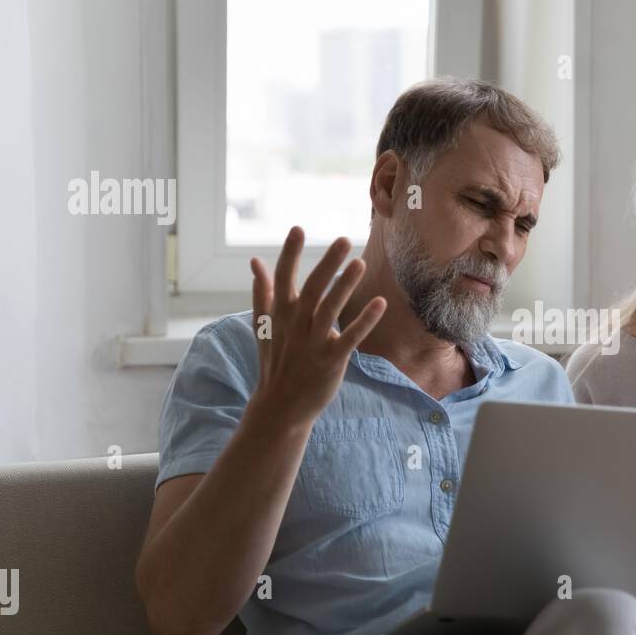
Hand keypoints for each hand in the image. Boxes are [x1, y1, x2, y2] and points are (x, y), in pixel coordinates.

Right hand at [248, 226, 385, 427]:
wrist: (280, 406)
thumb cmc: (275, 361)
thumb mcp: (263, 326)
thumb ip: (262, 292)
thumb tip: (255, 261)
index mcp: (279, 313)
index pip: (282, 277)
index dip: (290, 253)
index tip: (298, 228)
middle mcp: (294, 325)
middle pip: (311, 288)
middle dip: (326, 263)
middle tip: (342, 239)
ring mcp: (312, 343)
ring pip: (328, 310)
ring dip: (344, 286)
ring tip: (360, 262)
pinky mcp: (330, 361)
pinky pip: (349, 338)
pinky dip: (364, 321)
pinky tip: (380, 303)